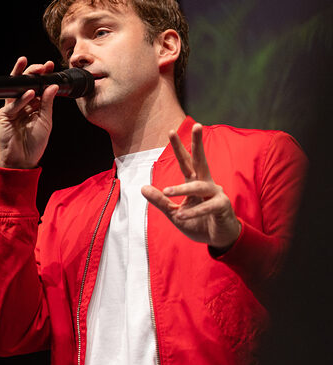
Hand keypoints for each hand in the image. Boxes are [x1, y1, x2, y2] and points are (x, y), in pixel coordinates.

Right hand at [0, 57, 58, 168]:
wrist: (23, 160)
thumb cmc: (34, 143)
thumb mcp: (46, 121)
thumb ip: (47, 103)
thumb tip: (53, 86)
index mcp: (33, 105)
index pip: (38, 86)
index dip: (43, 75)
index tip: (50, 66)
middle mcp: (22, 104)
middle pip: (26, 83)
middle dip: (33, 72)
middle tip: (43, 66)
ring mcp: (12, 108)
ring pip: (16, 89)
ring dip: (25, 78)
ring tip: (36, 72)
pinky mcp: (4, 115)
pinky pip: (13, 104)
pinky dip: (22, 99)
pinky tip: (31, 94)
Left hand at [141, 123, 241, 251]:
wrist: (218, 239)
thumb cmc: (198, 222)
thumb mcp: (173, 213)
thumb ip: (160, 201)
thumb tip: (142, 188)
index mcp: (194, 182)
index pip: (186, 162)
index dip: (179, 147)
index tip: (171, 131)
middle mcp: (206, 183)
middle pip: (201, 160)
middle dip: (198, 143)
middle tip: (197, 125)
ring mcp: (216, 193)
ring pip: (198, 186)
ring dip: (182, 189)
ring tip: (167, 191)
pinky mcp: (223, 206)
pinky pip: (207, 206)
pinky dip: (193, 211)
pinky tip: (182, 214)